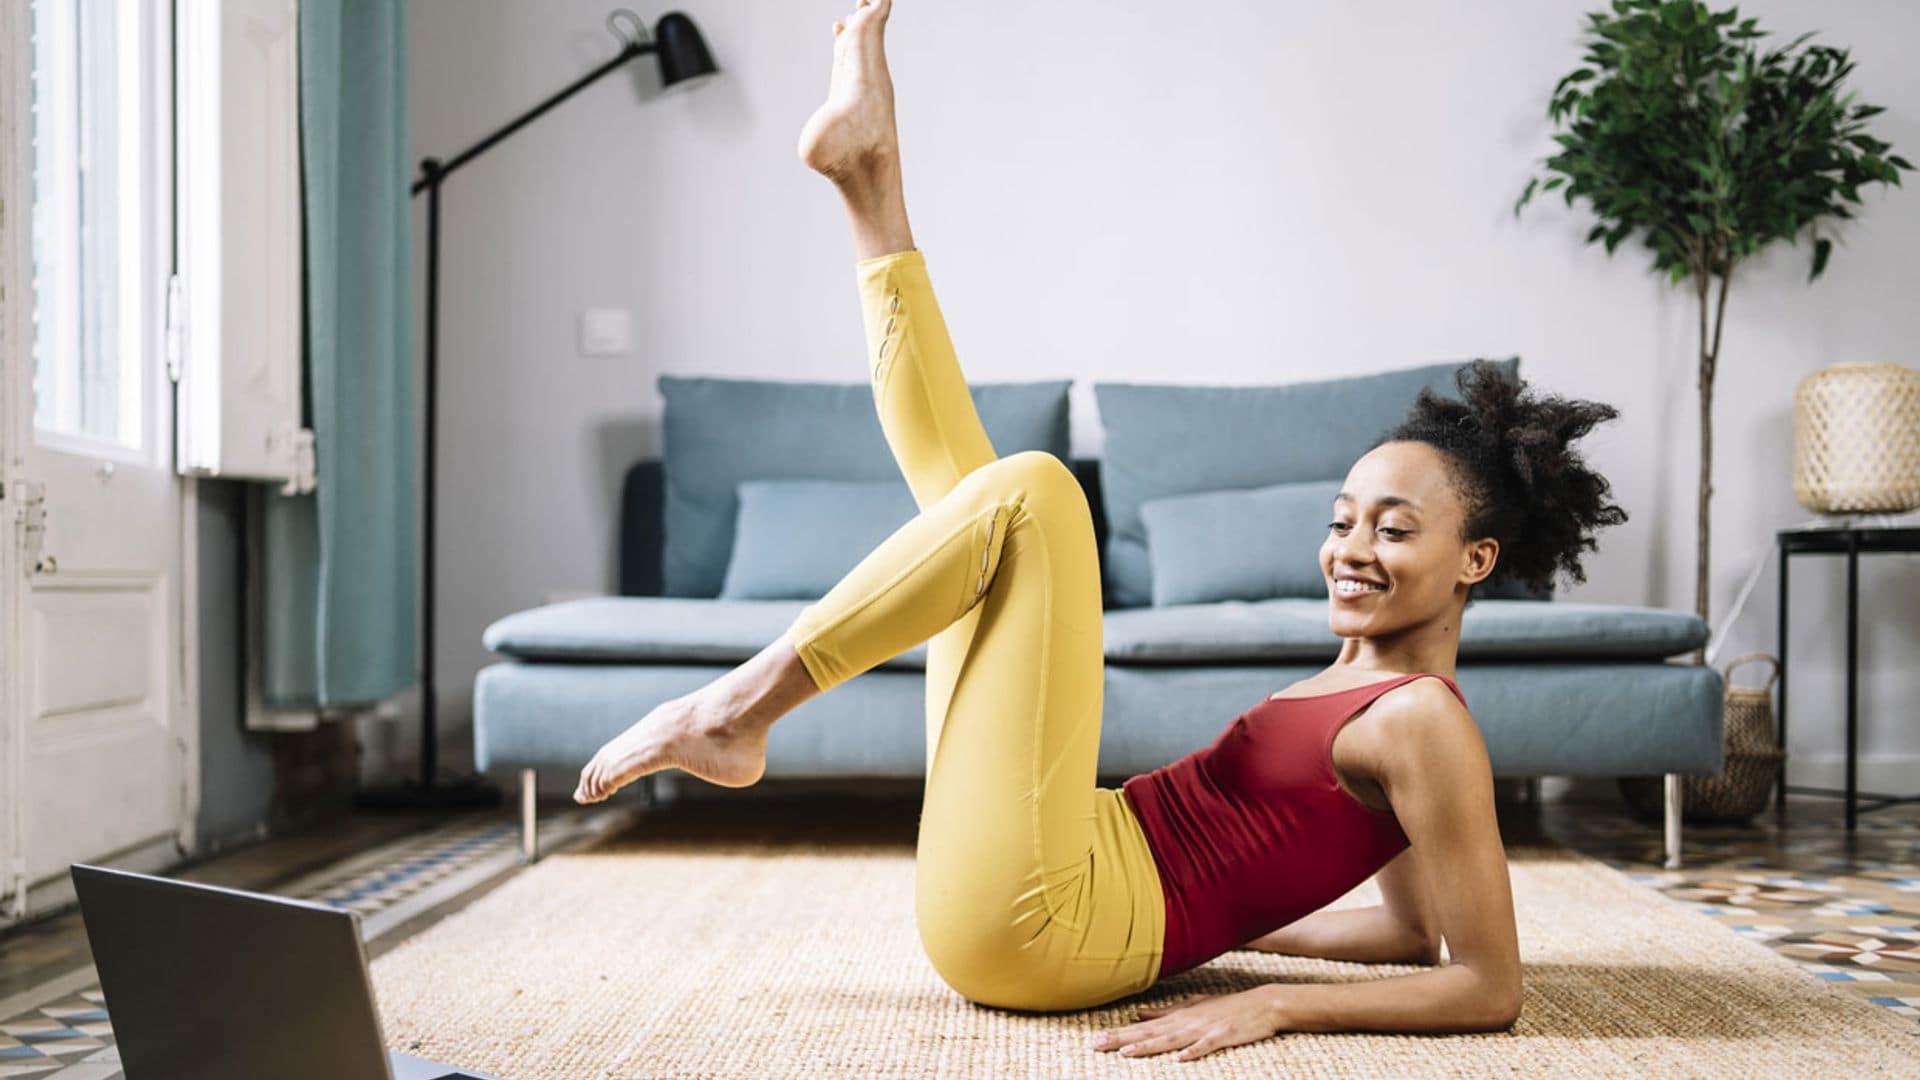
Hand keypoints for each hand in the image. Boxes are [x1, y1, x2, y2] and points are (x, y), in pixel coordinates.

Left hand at [1089, 988, 1278, 1061]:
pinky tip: (1182, 1058)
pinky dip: (1195, 1051)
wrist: (1263, 1003)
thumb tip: (1137, 1014)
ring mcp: (1204, 1028)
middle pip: (1149, 1034)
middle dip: (1122, 1040)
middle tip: (1096, 1045)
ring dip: (1149, 1046)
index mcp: (1178, 1016)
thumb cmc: (1226, 1006)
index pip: (1143, 1028)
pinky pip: (1207, 1045)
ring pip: (1171, 1039)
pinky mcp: (1224, 1034)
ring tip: (1126, 1053)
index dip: (1118, 1034)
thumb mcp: (1192, 1005)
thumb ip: (1165, 1011)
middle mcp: (1186, 1022)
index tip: (1095, 1039)